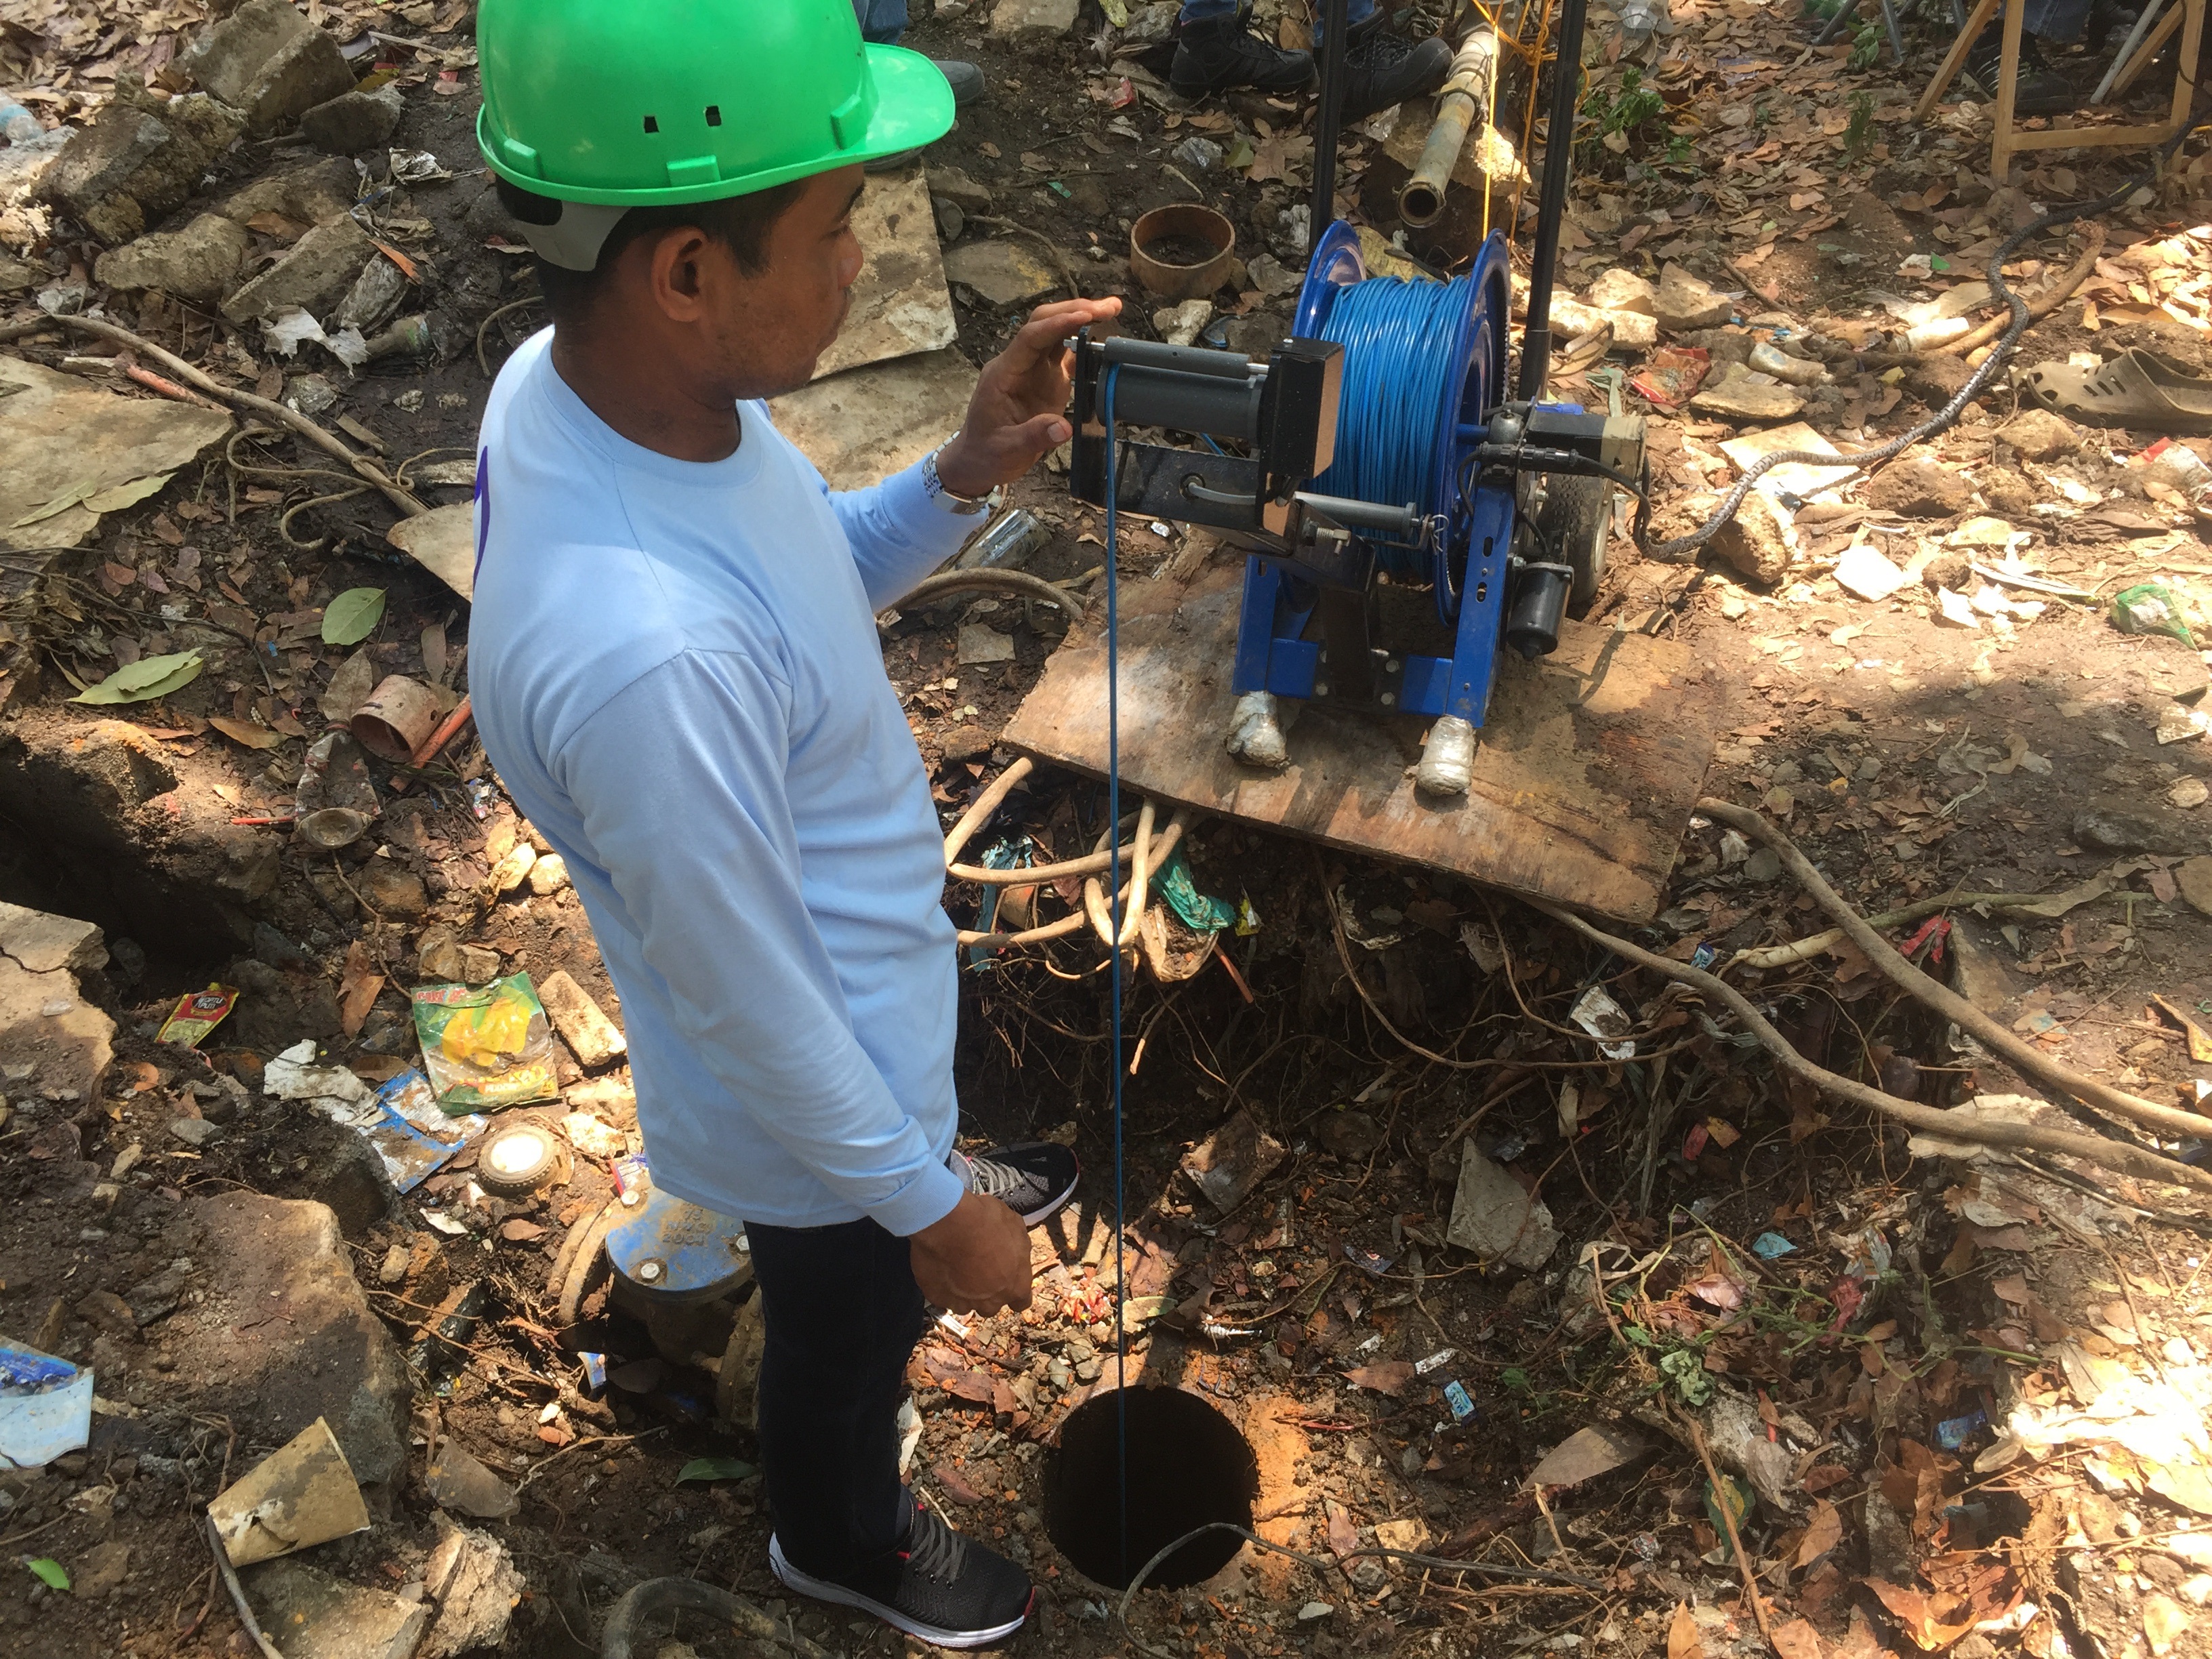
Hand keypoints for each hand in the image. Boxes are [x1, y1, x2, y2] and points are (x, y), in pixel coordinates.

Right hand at [909, 1190, 1033, 1315]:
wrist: (948, 1223)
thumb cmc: (985, 1222)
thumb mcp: (1015, 1226)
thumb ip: (1017, 1247)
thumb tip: (1013, 1249)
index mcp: (1016, 1285)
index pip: (1021, 1302)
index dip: (1012, 1289)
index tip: (1006, 1279)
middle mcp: (991, 1301)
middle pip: (992, 1306)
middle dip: (987, 1291)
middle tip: (978, 1268)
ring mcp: (964, 1303)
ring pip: (966, 1305)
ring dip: (963, 1291)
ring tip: (957, 1268)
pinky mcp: (939, 1299)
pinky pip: (943, 1298)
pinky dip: (942, 1287)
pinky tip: (941, 1268)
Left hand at [934, 295, 1123, 497]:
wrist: (979, 460)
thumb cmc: (987, 453)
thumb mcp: (1006, 450)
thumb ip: (1033, 437)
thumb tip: (1062, 428)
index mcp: (1004, 373)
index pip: (1030, 338)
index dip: (1057, 325)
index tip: (1085, 317)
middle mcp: (1020, 365)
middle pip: (1045, 324)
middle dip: (1075, 310)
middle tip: (1110, 307)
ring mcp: (1035, 371)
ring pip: (1057, 334)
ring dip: (1083, 320)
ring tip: (1113, 310)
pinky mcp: (1048, 381)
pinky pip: (1066, 355)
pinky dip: (1086, 344)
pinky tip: (1105, 340)